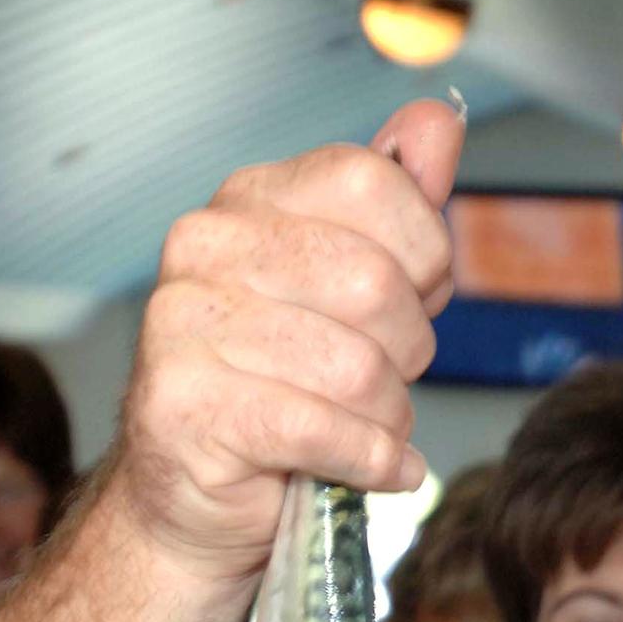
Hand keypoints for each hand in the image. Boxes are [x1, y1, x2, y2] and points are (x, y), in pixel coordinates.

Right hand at [114, 97, 464, 583]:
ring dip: (388, 417)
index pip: (375, 184)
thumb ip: (397, 206)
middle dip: (409, 351)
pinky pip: (328, 430)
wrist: (199, 497)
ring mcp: (184, 326)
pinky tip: (372, 467)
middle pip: (377, 283)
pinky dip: (372, 461)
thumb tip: (437, 124)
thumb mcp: (356, 287)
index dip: (425, 256)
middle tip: (381, 381)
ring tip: (363, 428)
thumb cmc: (289, 389)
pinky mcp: (187, 407)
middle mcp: (205, 248)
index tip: (412, 298)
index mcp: (251, 201)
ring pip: (359, 369)